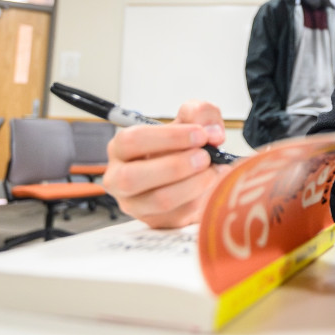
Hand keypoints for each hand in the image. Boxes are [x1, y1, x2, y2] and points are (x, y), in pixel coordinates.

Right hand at [104, 101, 232, 228]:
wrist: (191, 174)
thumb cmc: (182, 146)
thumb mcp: (190, 120)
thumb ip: (201, 113)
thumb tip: (212, 132)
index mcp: (121, 148)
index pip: (132, 141)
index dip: (169, 137)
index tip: (200, 135)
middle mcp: (119, 179)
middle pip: (133, 177)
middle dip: (176, 166)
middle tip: (204, 157)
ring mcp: (135, 205)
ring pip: (158, 200)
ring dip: (192, 184)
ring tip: (213, 171)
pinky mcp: (155, 222)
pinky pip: (177, 216)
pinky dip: (201, 200)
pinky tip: (214, 186)